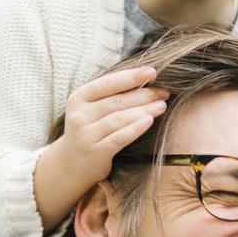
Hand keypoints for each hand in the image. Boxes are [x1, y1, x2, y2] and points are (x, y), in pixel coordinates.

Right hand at [36, 66, 168, 227]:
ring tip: (162, 105)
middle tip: (164, 92)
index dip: (131, 77)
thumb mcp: (92, 108)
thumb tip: (145, 77)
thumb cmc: (91, 129)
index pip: (108, 83)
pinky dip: (136, 129)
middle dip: (144, 95)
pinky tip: (150, 121)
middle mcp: (79, 115)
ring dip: (144, 110)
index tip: (152, 72)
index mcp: (79, 98)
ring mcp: (86, 135)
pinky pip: (119, 138)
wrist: (73, 164)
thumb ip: (111, 94)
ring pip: (120, 118)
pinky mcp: (95, 152)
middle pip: (117, 101)